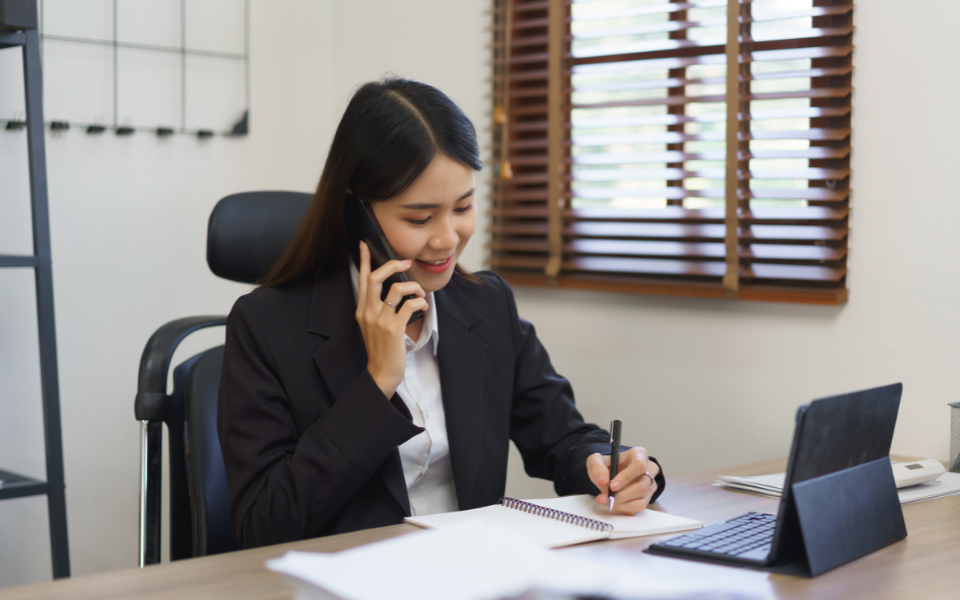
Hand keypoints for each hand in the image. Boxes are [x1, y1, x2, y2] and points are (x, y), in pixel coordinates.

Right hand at [355, 241, 427, 398]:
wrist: (381, 372)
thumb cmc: (381, 348)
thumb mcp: (373, 325)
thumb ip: (378, 308)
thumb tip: (393, 289)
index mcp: (362, 310)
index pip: (362, 279)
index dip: (363, 260)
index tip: (365, 244)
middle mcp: (368, 312)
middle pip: (376, 277)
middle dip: (392, 265)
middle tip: (405, 262)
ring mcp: (380, 320)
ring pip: (396, 289)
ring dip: (413, 286)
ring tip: (421, 293)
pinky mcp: (393, 329)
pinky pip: (409, 305)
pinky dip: (420, 301)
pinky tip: (423, 305)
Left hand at [586, 447, 659, 514]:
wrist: (609, 475)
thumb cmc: (607, 465)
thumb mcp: (596, 460)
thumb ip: (597, 467)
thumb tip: (602, 481)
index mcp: (639, 454)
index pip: (639, 465)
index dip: (626, 477)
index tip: (612, 486)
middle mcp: (649, 469)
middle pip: (642, 486)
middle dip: (622, 495)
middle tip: (606, 497)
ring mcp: (650, 485)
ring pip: (641, 500)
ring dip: (621, 504)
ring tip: (607, 500)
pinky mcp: (647, 498)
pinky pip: (638, 508)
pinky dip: (623, 508)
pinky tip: (614, 503)